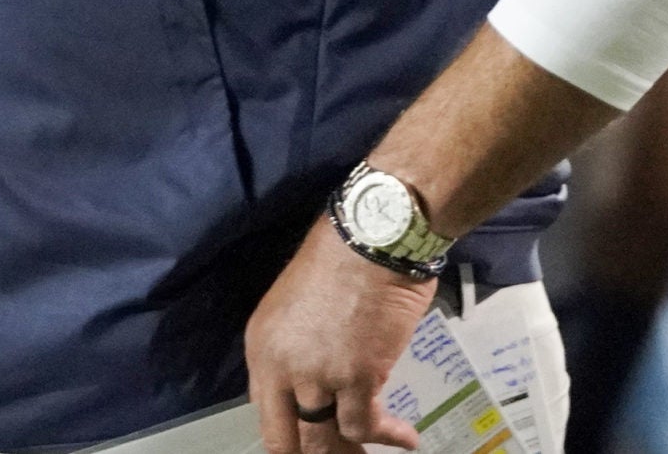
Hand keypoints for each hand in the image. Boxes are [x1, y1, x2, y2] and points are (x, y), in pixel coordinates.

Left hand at [246, 220, 434, 453]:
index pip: (265, 414)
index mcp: (260, 347)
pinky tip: (407, 438)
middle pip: (288, 440)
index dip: (291, 434)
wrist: (373, 235)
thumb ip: (299, 349)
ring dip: (351, 452)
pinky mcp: (356, 377)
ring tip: (369, 453)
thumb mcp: (298, 306)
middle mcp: (280, 367)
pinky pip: (365, 426)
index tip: (314, 440)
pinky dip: (388, 437)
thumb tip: (318, 382)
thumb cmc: (341, 258)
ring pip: (325, 441)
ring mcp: (316, 375)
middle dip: (315, 453)